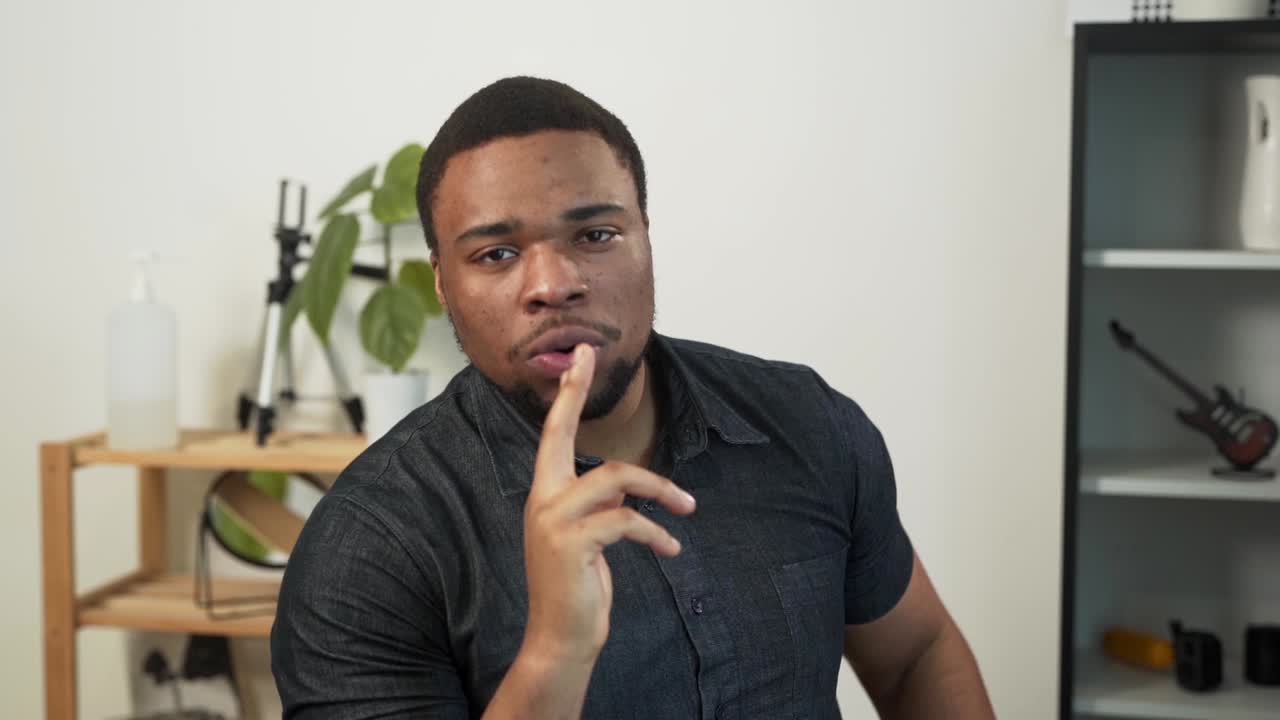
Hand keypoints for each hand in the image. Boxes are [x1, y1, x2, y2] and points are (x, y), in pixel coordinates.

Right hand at [520, 343, 696, 666]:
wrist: (561, 640)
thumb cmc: (577, 589)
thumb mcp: (589, 538)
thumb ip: (599, 506)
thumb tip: (624, 489)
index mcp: (544, 495)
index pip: (552, 435)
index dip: (566, 395)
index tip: (577, 356)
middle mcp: (541, 501)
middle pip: (563, 435)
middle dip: (575, 394)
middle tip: (590, 355)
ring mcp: (551, 521)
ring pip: (615, 478)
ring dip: (659, 489)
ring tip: (685, 509)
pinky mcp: (572, 544)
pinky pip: (627, 520)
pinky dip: (656, 532)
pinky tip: (671, 547)